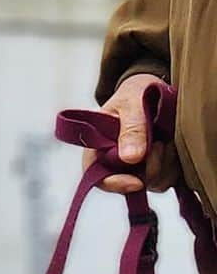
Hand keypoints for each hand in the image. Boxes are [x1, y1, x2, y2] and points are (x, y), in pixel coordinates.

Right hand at [84, 72, 179, 195]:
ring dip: (164, 163)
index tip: (136, 182)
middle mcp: (114, 165)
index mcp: (97, 151)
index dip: (115, 184)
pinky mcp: (154, 171)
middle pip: (130, 183)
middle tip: (159, 142)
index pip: (98, 178)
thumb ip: (131, 128)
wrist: (154, 89)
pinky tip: (171, 145)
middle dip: (149, 167)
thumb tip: (131, 158)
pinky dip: (174, 165)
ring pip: (151, 182)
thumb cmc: (135, 93)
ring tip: (165, 139)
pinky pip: (167, 179)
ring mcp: (135, 170)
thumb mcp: (131, 102)